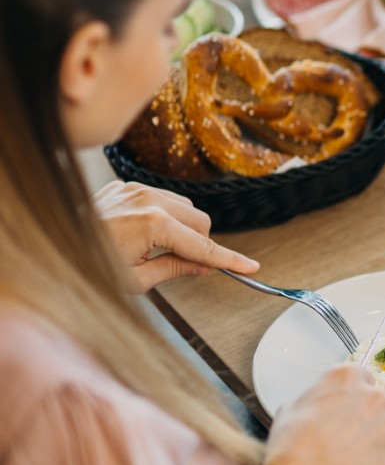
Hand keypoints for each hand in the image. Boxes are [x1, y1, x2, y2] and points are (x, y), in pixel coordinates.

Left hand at [93, 181, 258, 291]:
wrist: (53, 244)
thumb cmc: (87, 264)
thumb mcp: (135, 280)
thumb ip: (175, 269)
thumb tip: (203, 267)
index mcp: (152, 225)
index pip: (203, 246)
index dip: (229, 259)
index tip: (251, 266)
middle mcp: (148, 200)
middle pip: (201, 221)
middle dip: (199, 243)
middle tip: (185, 265)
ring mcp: (137, 189)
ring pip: (187, 207)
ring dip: (184, 228)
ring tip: (156, 248)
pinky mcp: (127, 185)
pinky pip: (164, 197)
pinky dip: (166, 215)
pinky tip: (145, 232)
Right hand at [265, 364, 384, 464]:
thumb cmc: (293, 443)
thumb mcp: (290, 409)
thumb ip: (313, 401)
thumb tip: (312, 409)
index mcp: (348, 377)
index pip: (360, 376)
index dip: (351, 394)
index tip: (344, 406)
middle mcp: (374, 396)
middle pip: (375, 404)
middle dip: (362, 418)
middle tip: (341, 436)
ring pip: (384, 432)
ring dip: (370, 442)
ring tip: (343, 459)